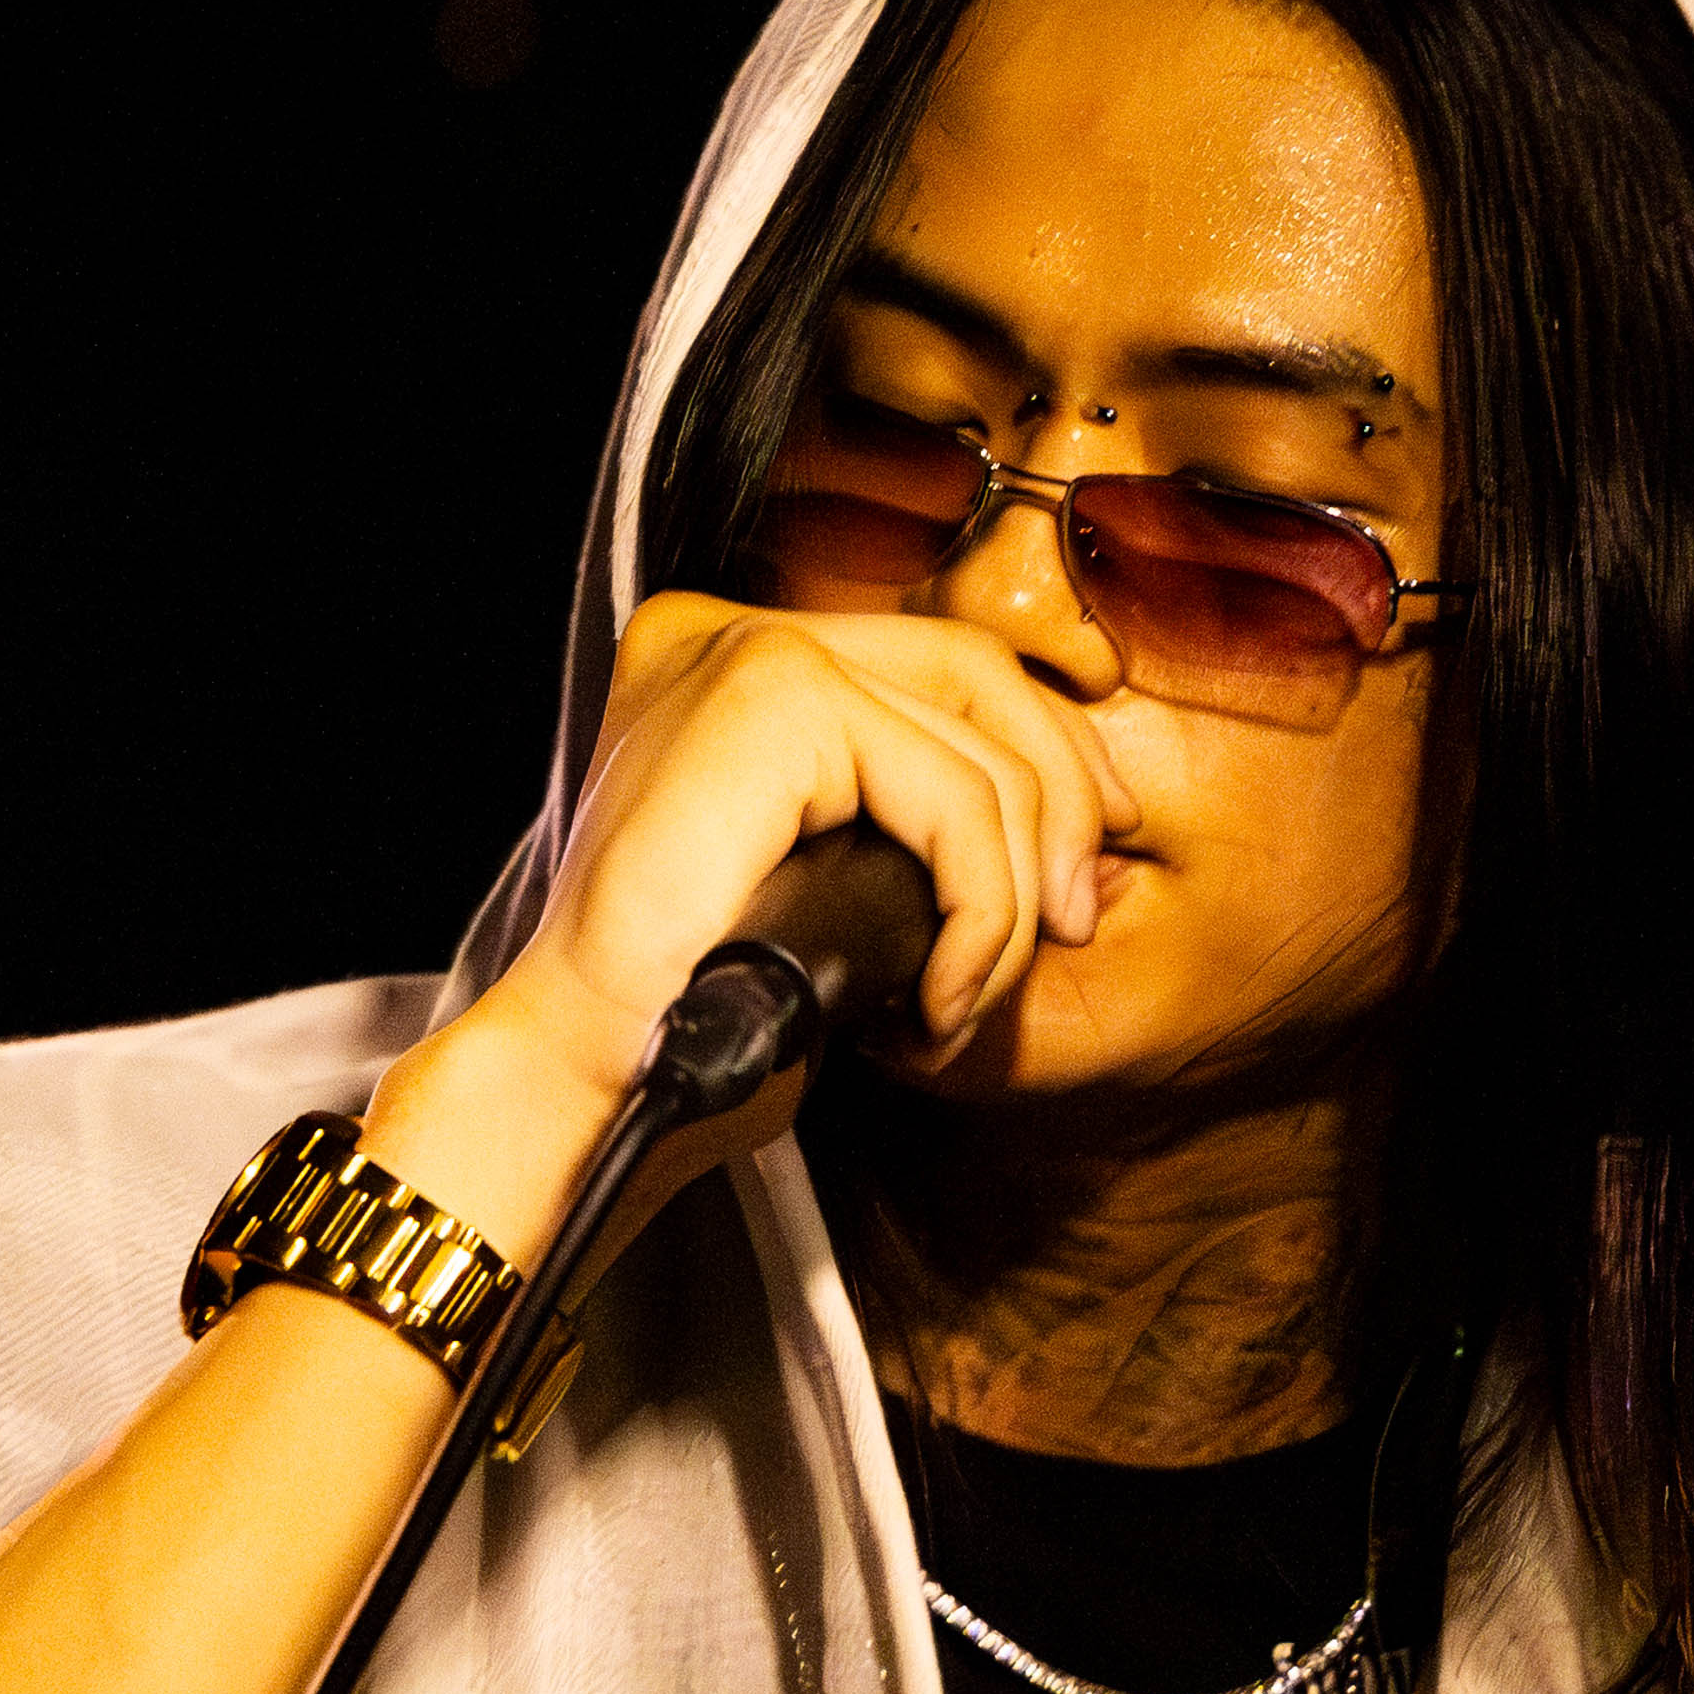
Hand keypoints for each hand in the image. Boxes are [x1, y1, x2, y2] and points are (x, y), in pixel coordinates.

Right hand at [369, 595, 1137, 1270]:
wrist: (592, 1064)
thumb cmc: (697, 1003)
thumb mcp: (832, 883)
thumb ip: (913, 816)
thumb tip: (1078, 810)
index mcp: (736, 661)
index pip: (942, 660)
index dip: (1048, 742)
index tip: (1101, 837)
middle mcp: (732, 630)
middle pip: (977, 674)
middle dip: (1064, 801)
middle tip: (1076, 921)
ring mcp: (749, 653)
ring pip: (978, 757)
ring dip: (1011, 900)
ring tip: (964, 998)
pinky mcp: (773, 699)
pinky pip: (952, 800)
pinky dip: (980, 911)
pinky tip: (937, 996)